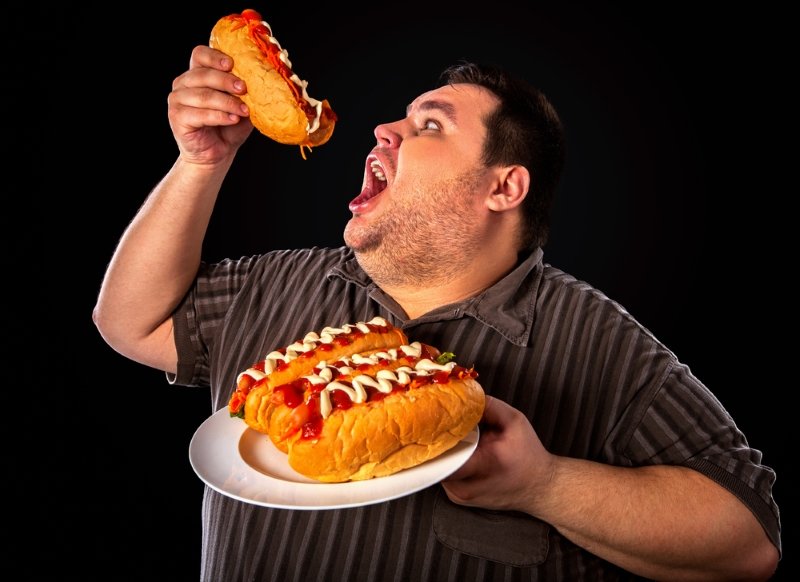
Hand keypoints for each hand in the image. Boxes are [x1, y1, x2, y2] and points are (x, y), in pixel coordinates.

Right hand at [167, 45, 253, 164]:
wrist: (218, 153)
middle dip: (226, 80)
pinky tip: (233, 119)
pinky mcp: (177, 117)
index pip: (200, 54)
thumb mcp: (242, 104)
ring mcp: (177, 100)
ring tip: (245, 110)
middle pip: (203, 74)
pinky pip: (199, 114)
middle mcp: (184, 83)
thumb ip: (247, 90)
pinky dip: (219, 116)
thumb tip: (266, 80)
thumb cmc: (229, 126)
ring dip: (227, 102)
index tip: (232, 64)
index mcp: (197, 73)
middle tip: (245, 89)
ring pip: (203, 95)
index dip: (215, 56)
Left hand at [441, 396, 553, 514]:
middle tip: (442, 423)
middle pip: (435, 458)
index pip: (443, 455)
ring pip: (437, 466)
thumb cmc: (529, 456)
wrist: (539, 488)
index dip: (435, 435)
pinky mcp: (457, 498)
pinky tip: (459, 451)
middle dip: (438, 439)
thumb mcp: (515, 422)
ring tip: (454, 437)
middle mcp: (465, 487)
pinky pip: (443, 473)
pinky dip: (447, 460)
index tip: (434, 421)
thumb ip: (489, 406)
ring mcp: (459, 496)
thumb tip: (464, 396)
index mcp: (482, 466)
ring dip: (443, 450)